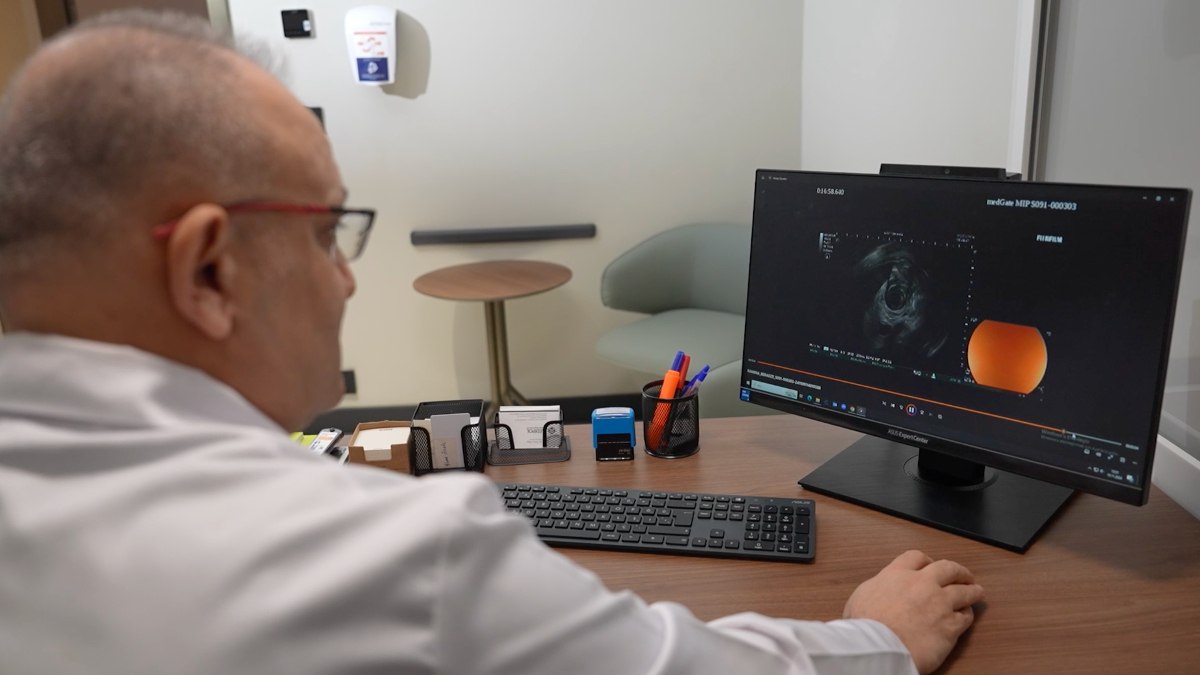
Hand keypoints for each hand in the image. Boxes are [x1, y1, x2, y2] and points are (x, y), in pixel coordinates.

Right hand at [843, 550, 984, 673]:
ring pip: (964, 590)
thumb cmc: (864, 624)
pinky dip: (967, 614)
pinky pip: (966, 616)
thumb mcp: (861, 596)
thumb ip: (878, 588)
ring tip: (977, 591)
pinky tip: (967, 615)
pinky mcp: (950, 626)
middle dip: (958, 571)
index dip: (926, 561)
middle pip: (948, 568)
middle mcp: (922, 584)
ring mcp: (939, 603)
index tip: (930, 565)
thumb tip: (881, 591)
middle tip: (963, 574)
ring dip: (972, 590)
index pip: (916, 557)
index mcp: (897, 574)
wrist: (878, 646)